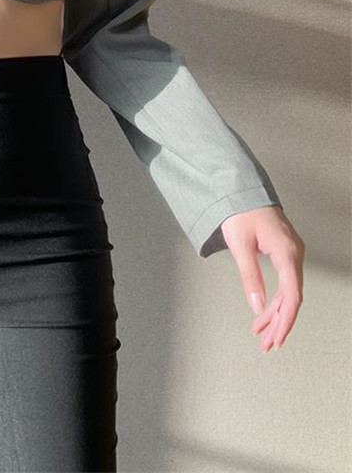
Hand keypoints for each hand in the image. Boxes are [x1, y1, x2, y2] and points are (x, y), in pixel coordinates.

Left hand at [221, 205, 303, 352]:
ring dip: (276, 314)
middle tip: (268, 344)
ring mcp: (291, 254)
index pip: (292, 294)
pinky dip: (274, 299)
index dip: (285, 319)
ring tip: (263, 335)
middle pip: (292, 297)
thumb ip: (250, 276)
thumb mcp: (240, 245)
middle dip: (280, 323)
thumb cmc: (240, 212)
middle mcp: (295, 254)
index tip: (278, 337)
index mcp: (287, 252)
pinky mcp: (284, 253)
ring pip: (288, 292)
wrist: (242, 190)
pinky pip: (284, 282)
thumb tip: (256, 305)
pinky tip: (264, 313)